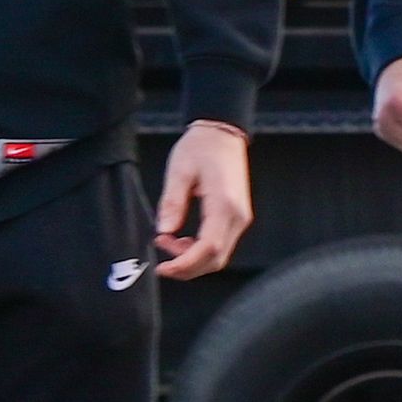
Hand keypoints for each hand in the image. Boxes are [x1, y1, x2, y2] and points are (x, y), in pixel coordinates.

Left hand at [153, 121, 254, 281]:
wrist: (222, 134)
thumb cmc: (202, 147)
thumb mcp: (179, 171)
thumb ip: (172, 203)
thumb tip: (164, 230)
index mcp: (224, 205)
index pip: (208, 248)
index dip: (184, 264)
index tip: (163, 268)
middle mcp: (238, 216)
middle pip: (216, 259)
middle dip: (187, 267)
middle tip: (161, 258)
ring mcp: (240, 218)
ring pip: (219, 255)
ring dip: (193, 259)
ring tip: (168, 242)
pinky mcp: (237, 217)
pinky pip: (221, 244)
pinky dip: (201, 250)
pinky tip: (183, 240)